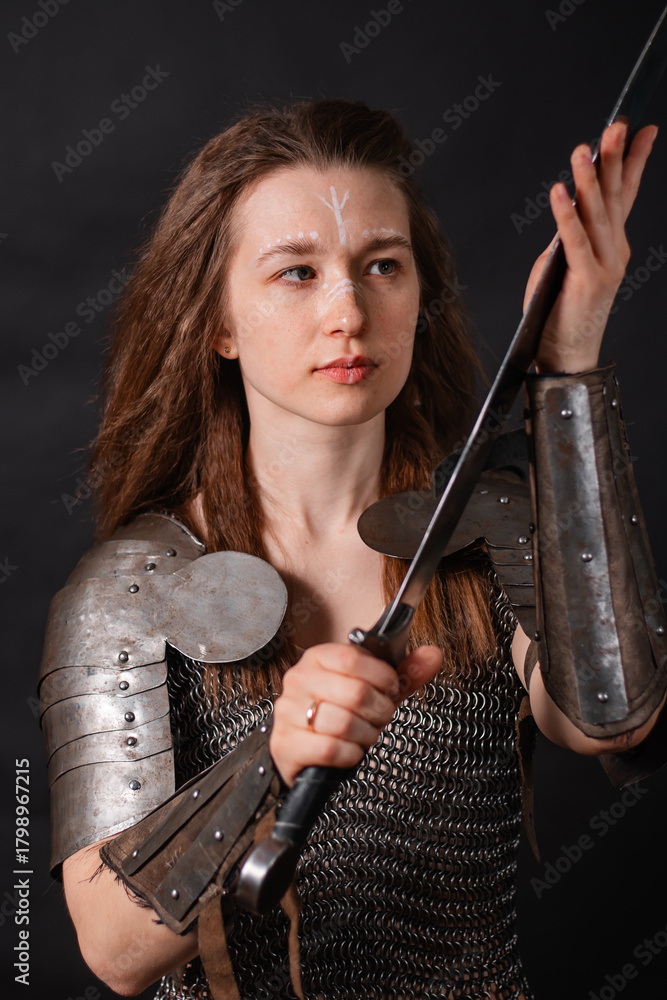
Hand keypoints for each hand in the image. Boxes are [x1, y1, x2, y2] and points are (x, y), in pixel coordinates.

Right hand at [270, 642, 442, 786]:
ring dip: (365, 735)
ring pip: (343, 723)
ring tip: (363, 734)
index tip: (390, 688)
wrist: (307, 751)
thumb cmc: (341, 713)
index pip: (352, 657)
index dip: (382, 676)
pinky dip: (349, 754)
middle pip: (355, 692)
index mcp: (318, 658)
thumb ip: (404, 674)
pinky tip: (349, 750)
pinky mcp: (286, 744)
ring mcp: (288, 712)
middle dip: (378, 712)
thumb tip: (433, 654)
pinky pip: (330, 748)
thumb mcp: (374, 690)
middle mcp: (298, 680)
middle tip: (378, 717)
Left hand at [522, 122, 656, 373]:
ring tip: (584, 150)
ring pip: (597, 215)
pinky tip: (560, 191)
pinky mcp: (587, 281)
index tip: (641, 129)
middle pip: (614, 198)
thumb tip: (565, 210)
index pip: (624, 196)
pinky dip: (567, 215)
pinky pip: (575, 242)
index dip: (632, 162)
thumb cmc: (559, 313)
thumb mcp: (563, 266)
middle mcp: (614, 251)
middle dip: (615, 159)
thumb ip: (566, 238)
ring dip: (589, 180)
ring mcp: (604, 266)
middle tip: (615, 126)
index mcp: (612, 246)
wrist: (567, 356)